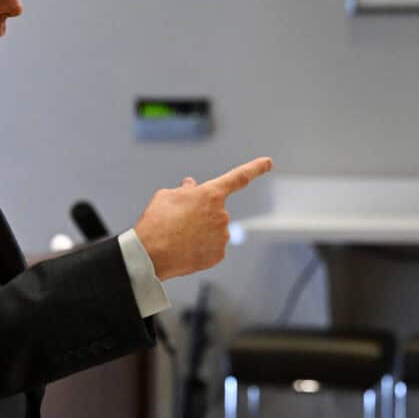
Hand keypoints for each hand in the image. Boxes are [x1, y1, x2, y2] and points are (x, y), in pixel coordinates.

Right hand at [133, 157, 272, 280]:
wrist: (150, 254)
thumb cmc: (156, 221)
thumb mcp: (166, 195)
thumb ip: (185, 190)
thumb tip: (192, 186)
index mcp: (211, 194)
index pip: (239, 177)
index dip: (255, 168)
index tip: (268, 162)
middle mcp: (222, 214)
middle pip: (214, 209)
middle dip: (201, 212)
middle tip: (178, 220)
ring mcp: (222, 236)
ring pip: (213, 229)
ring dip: (200, 230)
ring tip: (178, 236)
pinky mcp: (219, 255)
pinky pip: (212, 246)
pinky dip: (200, 246)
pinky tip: (185, 248)